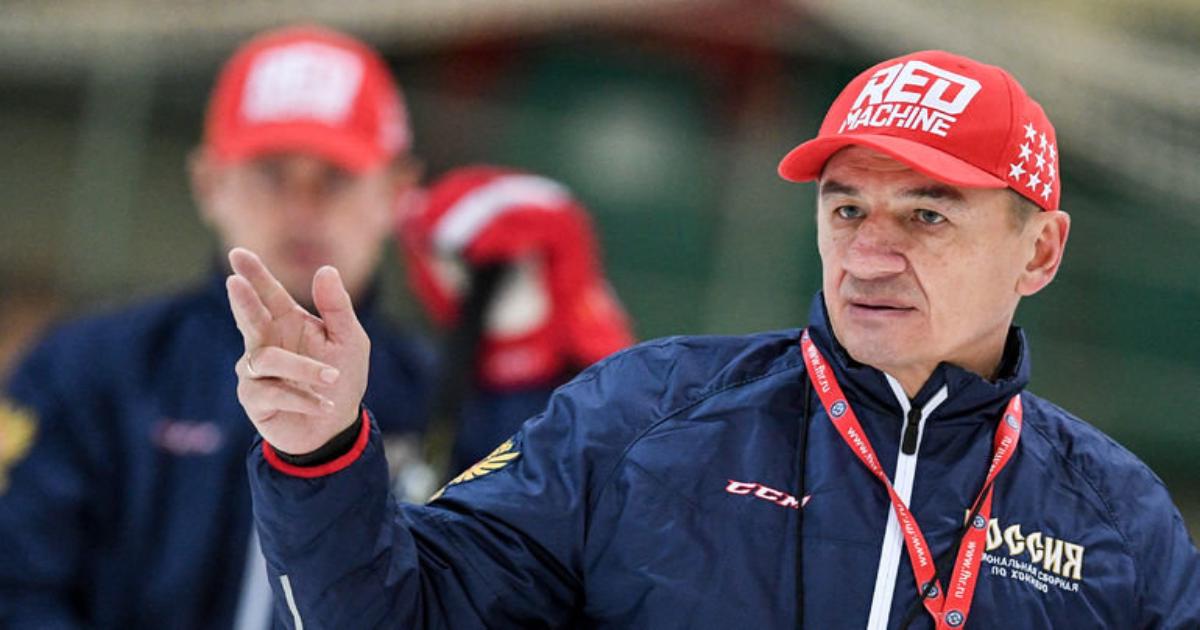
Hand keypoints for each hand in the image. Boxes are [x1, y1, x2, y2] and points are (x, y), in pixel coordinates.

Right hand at [226, 247, 369, 454]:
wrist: (335, 427)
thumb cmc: (340, 376)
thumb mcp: (349, 340)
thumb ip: (337, 307)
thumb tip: (325, 269)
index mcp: (287, 321)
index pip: (269, 293)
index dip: (253, 274)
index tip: (237, 254)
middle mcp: (266, 342)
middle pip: (250, 318)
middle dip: (243, 301)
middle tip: (234, 284)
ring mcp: (256, 371)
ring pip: (268, 360)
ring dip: (303, 368)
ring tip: (332, 377)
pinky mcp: (254, 399)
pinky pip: (274, 392)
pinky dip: (303, 398)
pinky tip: (325, 405)